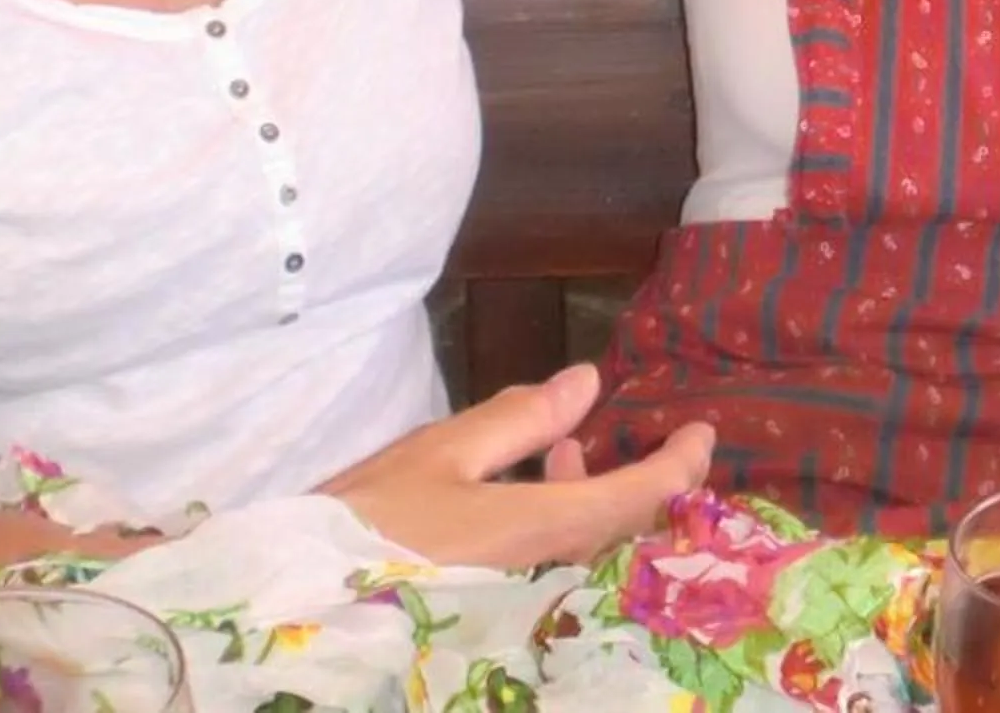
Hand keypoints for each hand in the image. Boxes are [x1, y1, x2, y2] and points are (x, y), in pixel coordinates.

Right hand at [317, 362, 712, 568]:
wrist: (295, 605)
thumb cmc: (366, 521)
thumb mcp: (440, 454)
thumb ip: (519, 419)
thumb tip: (588, 382)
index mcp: (537, 532)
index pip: (634, 501)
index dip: (678, 468)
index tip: (704, 435)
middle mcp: (544, 579)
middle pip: (622, 536)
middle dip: (640, 486)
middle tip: (638, 443)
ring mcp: (524, 605)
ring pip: (590, 553)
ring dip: (595, 501)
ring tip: (563, 452)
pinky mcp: (500, 617)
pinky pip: (559, 569)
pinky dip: (564, 526)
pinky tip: (533, 492)